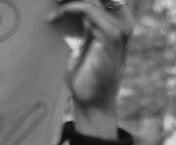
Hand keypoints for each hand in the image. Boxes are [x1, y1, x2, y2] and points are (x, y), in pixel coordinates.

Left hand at [48, 0, 132, 137]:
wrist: (92, 103)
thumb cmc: (86, 76)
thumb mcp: (86, 41)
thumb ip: (85, 19)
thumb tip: (64, 2)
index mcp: (119, 23)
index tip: (57, 0)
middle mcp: (123, 24)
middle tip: (54, 1)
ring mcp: (120, 31)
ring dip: (67, 0)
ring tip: (52, 6)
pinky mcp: (112, 38)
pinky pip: (89, 10)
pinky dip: (68, 9)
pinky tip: (54, 18)